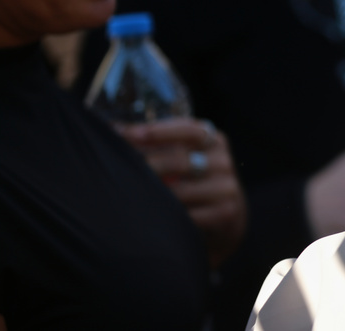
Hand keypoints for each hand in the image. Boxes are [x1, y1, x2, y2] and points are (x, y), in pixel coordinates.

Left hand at [117, 118, 246, 267]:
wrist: (228, 216)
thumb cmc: (196, 181)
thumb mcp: (187, 157)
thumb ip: (159, 145)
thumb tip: (116, 131)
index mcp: (214, 140)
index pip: (188, 129)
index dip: (157, 131)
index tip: (127, 134)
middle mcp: (223, 161)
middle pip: (180, 159)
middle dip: (148, 164)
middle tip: (120, 168)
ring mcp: (226, 187)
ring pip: (181, 190)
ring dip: (154, 194)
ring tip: (131, 195)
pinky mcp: (225, 212)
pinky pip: (188, 215)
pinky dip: (167, 216)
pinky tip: (153, 216)